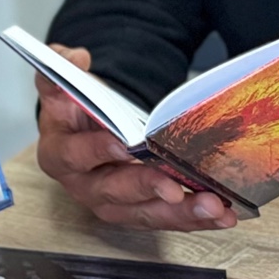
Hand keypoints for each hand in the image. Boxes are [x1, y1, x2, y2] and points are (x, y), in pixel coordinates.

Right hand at [34, 44, 235, 230]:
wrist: (91, 131)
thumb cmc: (79, 111)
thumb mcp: (67, 84)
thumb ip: (63, 65)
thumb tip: (76, 58)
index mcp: (57, 153)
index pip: (73, 153)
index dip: (97, 150)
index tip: (124, 144)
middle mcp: (81, 184)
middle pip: (112, 190)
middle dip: (146, 187)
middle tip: (173, 187)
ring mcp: (111, 203)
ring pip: (144, 213)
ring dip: (180, 212)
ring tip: (212, 206)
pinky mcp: (138, 214)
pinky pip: (167, 220)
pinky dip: (196, 219)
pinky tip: (221, 215)